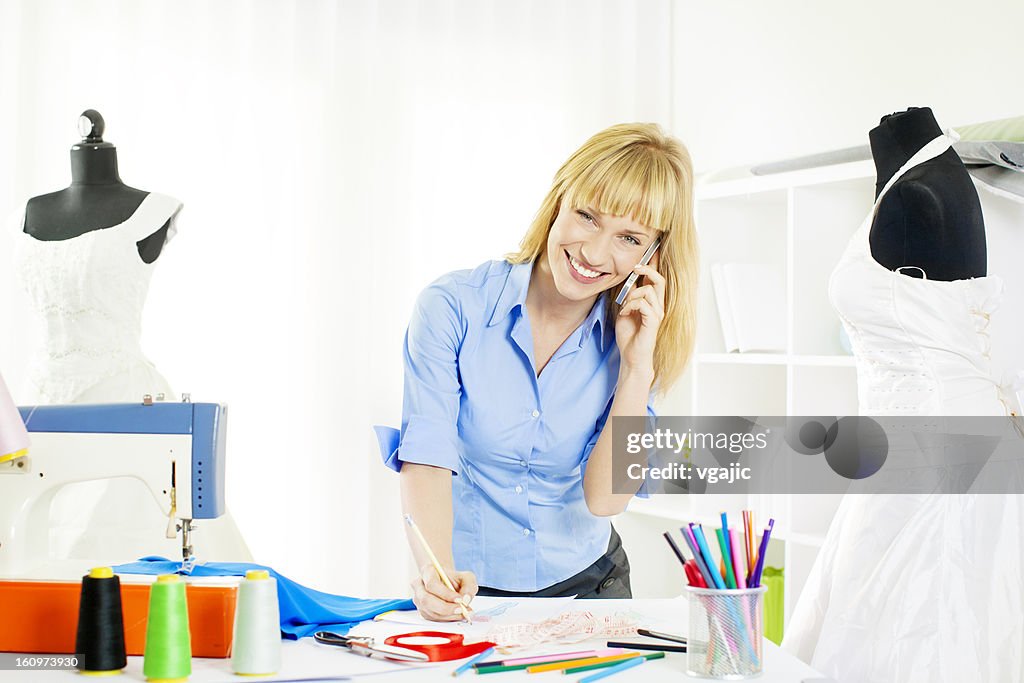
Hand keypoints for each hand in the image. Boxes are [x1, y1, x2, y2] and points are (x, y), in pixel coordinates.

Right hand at [410, 564, 478, 621]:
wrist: (447, 583)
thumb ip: (469, 586)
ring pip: (430, 611)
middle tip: (461, 609)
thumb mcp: (466, 577)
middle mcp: (419, 586)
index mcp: (427, 572)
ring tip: (463, 612)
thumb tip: (465, 600)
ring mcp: (418, 599)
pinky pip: (433, 618)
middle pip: (426, 600)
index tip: (460, 599)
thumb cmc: (454, 579)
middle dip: (446, 608)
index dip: (445, 594)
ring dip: (448, 615)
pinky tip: (456, 614)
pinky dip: (447, 619)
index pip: (432, 584)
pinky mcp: (422, 611)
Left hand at [615, 259, 664, 376]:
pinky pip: (643, 304)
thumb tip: (627, 280)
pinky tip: (625, 313)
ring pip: (648, 290)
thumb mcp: (625, 309)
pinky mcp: (653, 321)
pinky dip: (630, 305)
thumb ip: (629, 295)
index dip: (653, 263)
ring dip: (631, 295)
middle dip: (646, 269)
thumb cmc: (629, 335)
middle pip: (659, 279)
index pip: (656, 278)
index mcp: (652, 301)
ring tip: (624, 306)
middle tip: (634, 268)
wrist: (631, 356)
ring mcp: (657, 313)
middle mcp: (658, 305)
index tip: (651, 249)